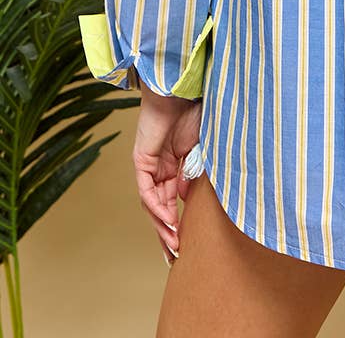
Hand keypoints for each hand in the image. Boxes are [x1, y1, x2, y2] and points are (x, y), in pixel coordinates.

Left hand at [132, 82, 201, 266]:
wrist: (182, 89)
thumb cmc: (196, 109)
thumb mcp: (203, 146)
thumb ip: (197, 170)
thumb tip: (188, 195)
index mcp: (175, 163)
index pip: (173, 199)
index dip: (178, 221)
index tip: (187, 242)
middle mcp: (159, 166)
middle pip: (160, 206)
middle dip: (167, 232)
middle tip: (175, 255)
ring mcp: (149, 164)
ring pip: (152, 203)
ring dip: (162, 225)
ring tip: (173, 244)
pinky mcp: (141, 160)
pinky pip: (146, 190)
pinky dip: (156, 207)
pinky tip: (167, 220)